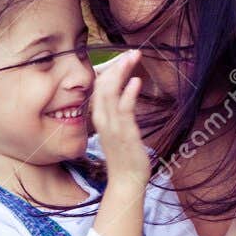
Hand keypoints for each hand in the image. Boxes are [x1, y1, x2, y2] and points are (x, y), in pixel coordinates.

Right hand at [91, 49, 146, 180]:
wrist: (126, 182)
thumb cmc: (125, 157)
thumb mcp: (118, 131)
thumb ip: (119, 113)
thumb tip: (124, 96)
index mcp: (100, 118)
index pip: (99, 88)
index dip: (110, 71)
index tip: (123, 59)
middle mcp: (102, 120)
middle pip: (103, 86)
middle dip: (116, 66)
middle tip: (130, 53)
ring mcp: (112, 127)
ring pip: (110, 93)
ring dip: (122, 73)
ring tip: (132, 58)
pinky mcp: (124, 134)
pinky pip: (124, 110)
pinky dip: (129, 94)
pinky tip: (136, 81)